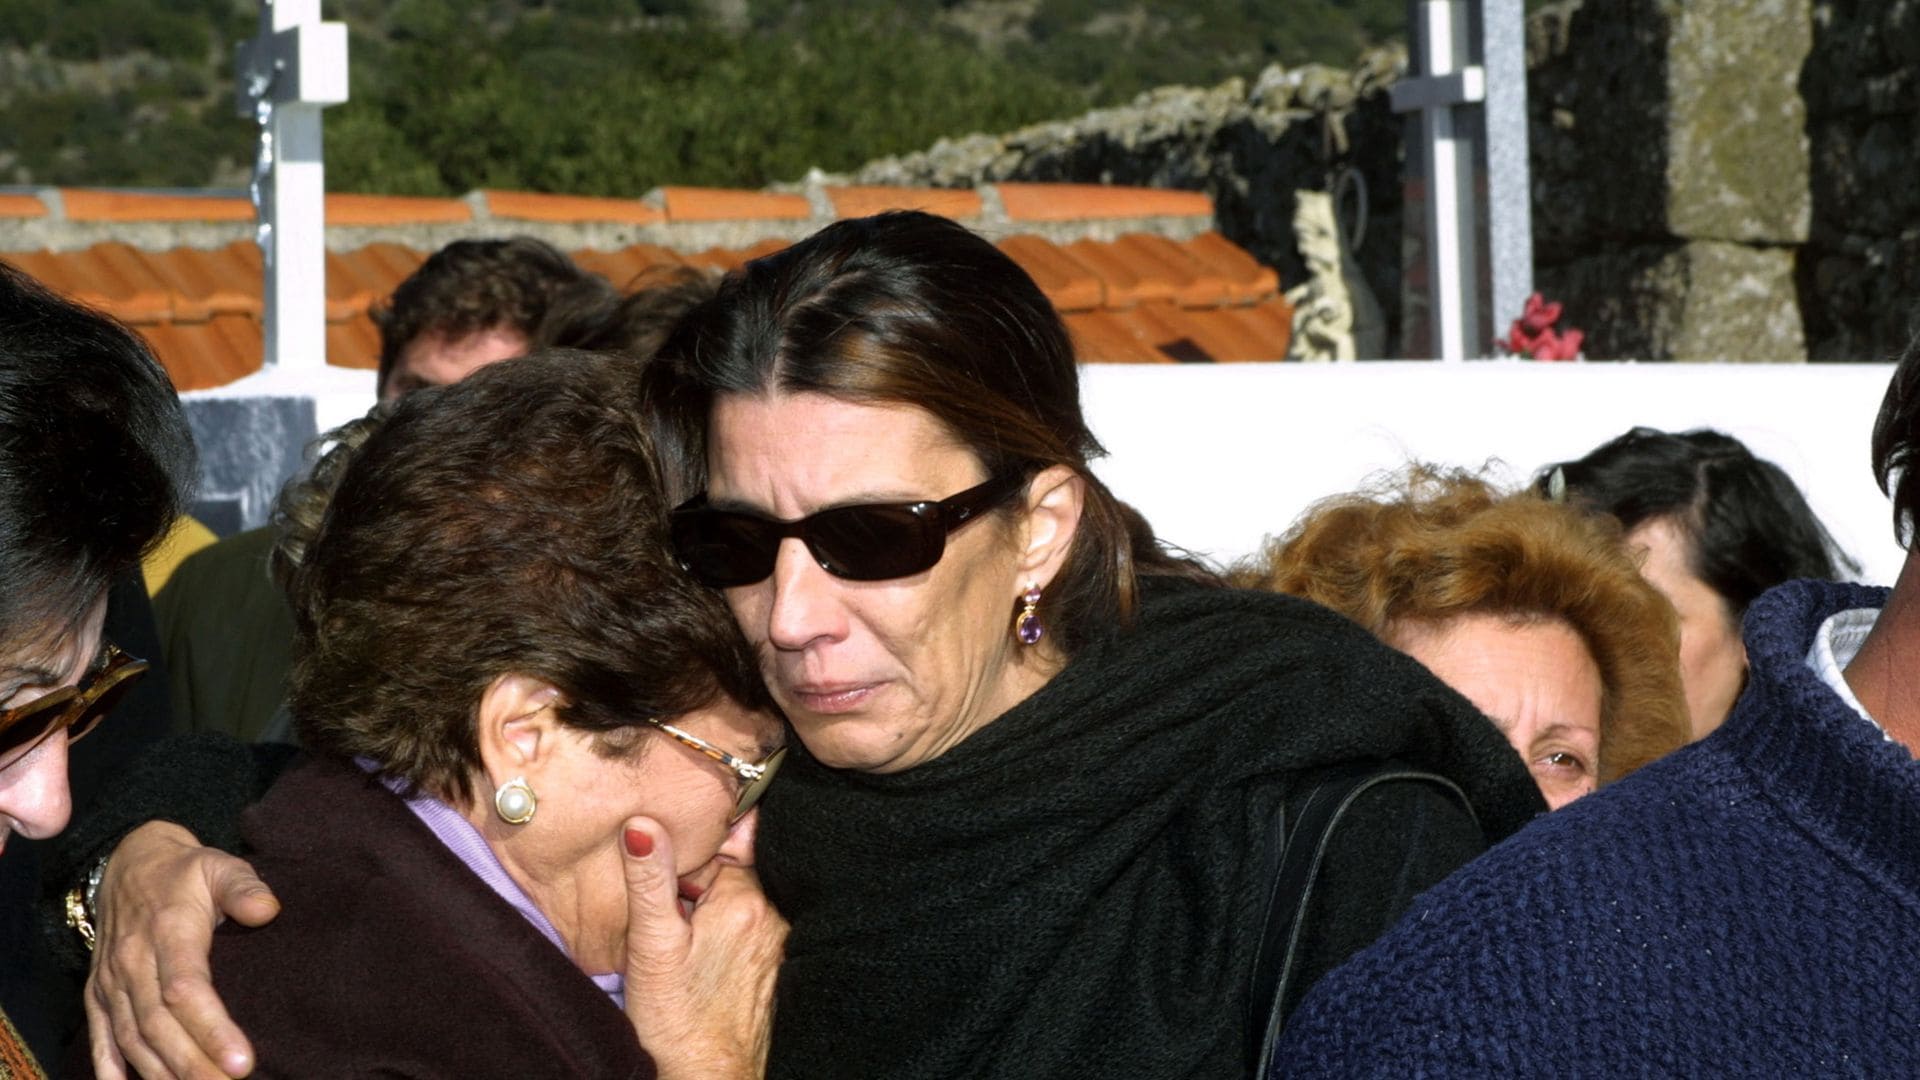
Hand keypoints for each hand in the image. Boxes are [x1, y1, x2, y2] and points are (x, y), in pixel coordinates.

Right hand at [84, 821, 280, 1079]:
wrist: (129, 863)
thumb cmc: (187, 873)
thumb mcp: (220, 866)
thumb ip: (244, 887)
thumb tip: (268, 909)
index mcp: (167, 933)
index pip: (186, 989)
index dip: (211, 1028)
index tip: (242, 1061)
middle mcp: (132, 962)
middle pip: (159, 1025)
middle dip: (191, 1064)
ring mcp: (111, 982)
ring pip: (132, 1039)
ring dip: (161, 1074)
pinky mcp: (98, 994)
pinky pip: (100, 1038)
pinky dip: (110, 1071)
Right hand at [621, 816, 787, 1079]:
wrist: (708, 1076)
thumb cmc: (677, 1019)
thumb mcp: (652, 943)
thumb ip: (650, 879)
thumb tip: (644, 824)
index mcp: (746, 901)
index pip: (714, 854)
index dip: (681, 873)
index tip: (664, 901)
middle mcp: (773, 917)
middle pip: (729, 877)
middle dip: (697, 892)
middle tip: (672, 927)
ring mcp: (777, 943)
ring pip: (737, 903)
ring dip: (709, 915)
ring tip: (686, 948)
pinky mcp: (773, 966)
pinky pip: (747, 930)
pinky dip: (723, 937)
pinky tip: (703, 964)